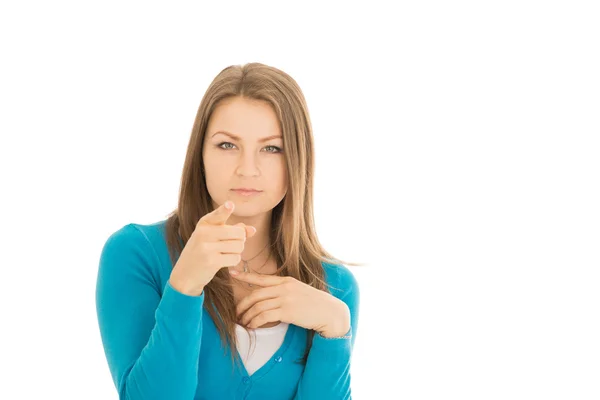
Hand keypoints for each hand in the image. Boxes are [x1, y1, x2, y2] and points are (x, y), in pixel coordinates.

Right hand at [169, 201, 255, 295]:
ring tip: (224, 254)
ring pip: (239, 246)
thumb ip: (233, 230)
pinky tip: (223, 262)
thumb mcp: (213, 237)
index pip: (218, 215)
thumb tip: (253, 230)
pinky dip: (233, 261)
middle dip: (240, 240)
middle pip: (238, 233)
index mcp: (204, 224)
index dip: (225, 209)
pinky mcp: (211, 261)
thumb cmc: (202, 252)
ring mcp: (207, 247)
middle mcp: (204, 233)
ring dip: (237, 252)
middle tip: (230, 245)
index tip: (230, 205)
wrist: (185, 274)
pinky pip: (235, 258)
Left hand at [231, 270, 350, 336]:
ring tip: (243, 322)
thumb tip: (270, 297)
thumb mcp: (299, 291)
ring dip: (247, 316)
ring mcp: (285, 299)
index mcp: (286, 280)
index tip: (232, 273)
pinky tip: (253, 326)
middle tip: (236, 312)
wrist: (330, 312)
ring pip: (258, 306)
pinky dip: (255, 321)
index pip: (261, 277)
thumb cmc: (315, 304)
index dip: (245, 276)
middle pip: (255, 294)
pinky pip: (264, 316)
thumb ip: (284, 291)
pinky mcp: (287, 311)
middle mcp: (284, 287)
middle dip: (242, 304)